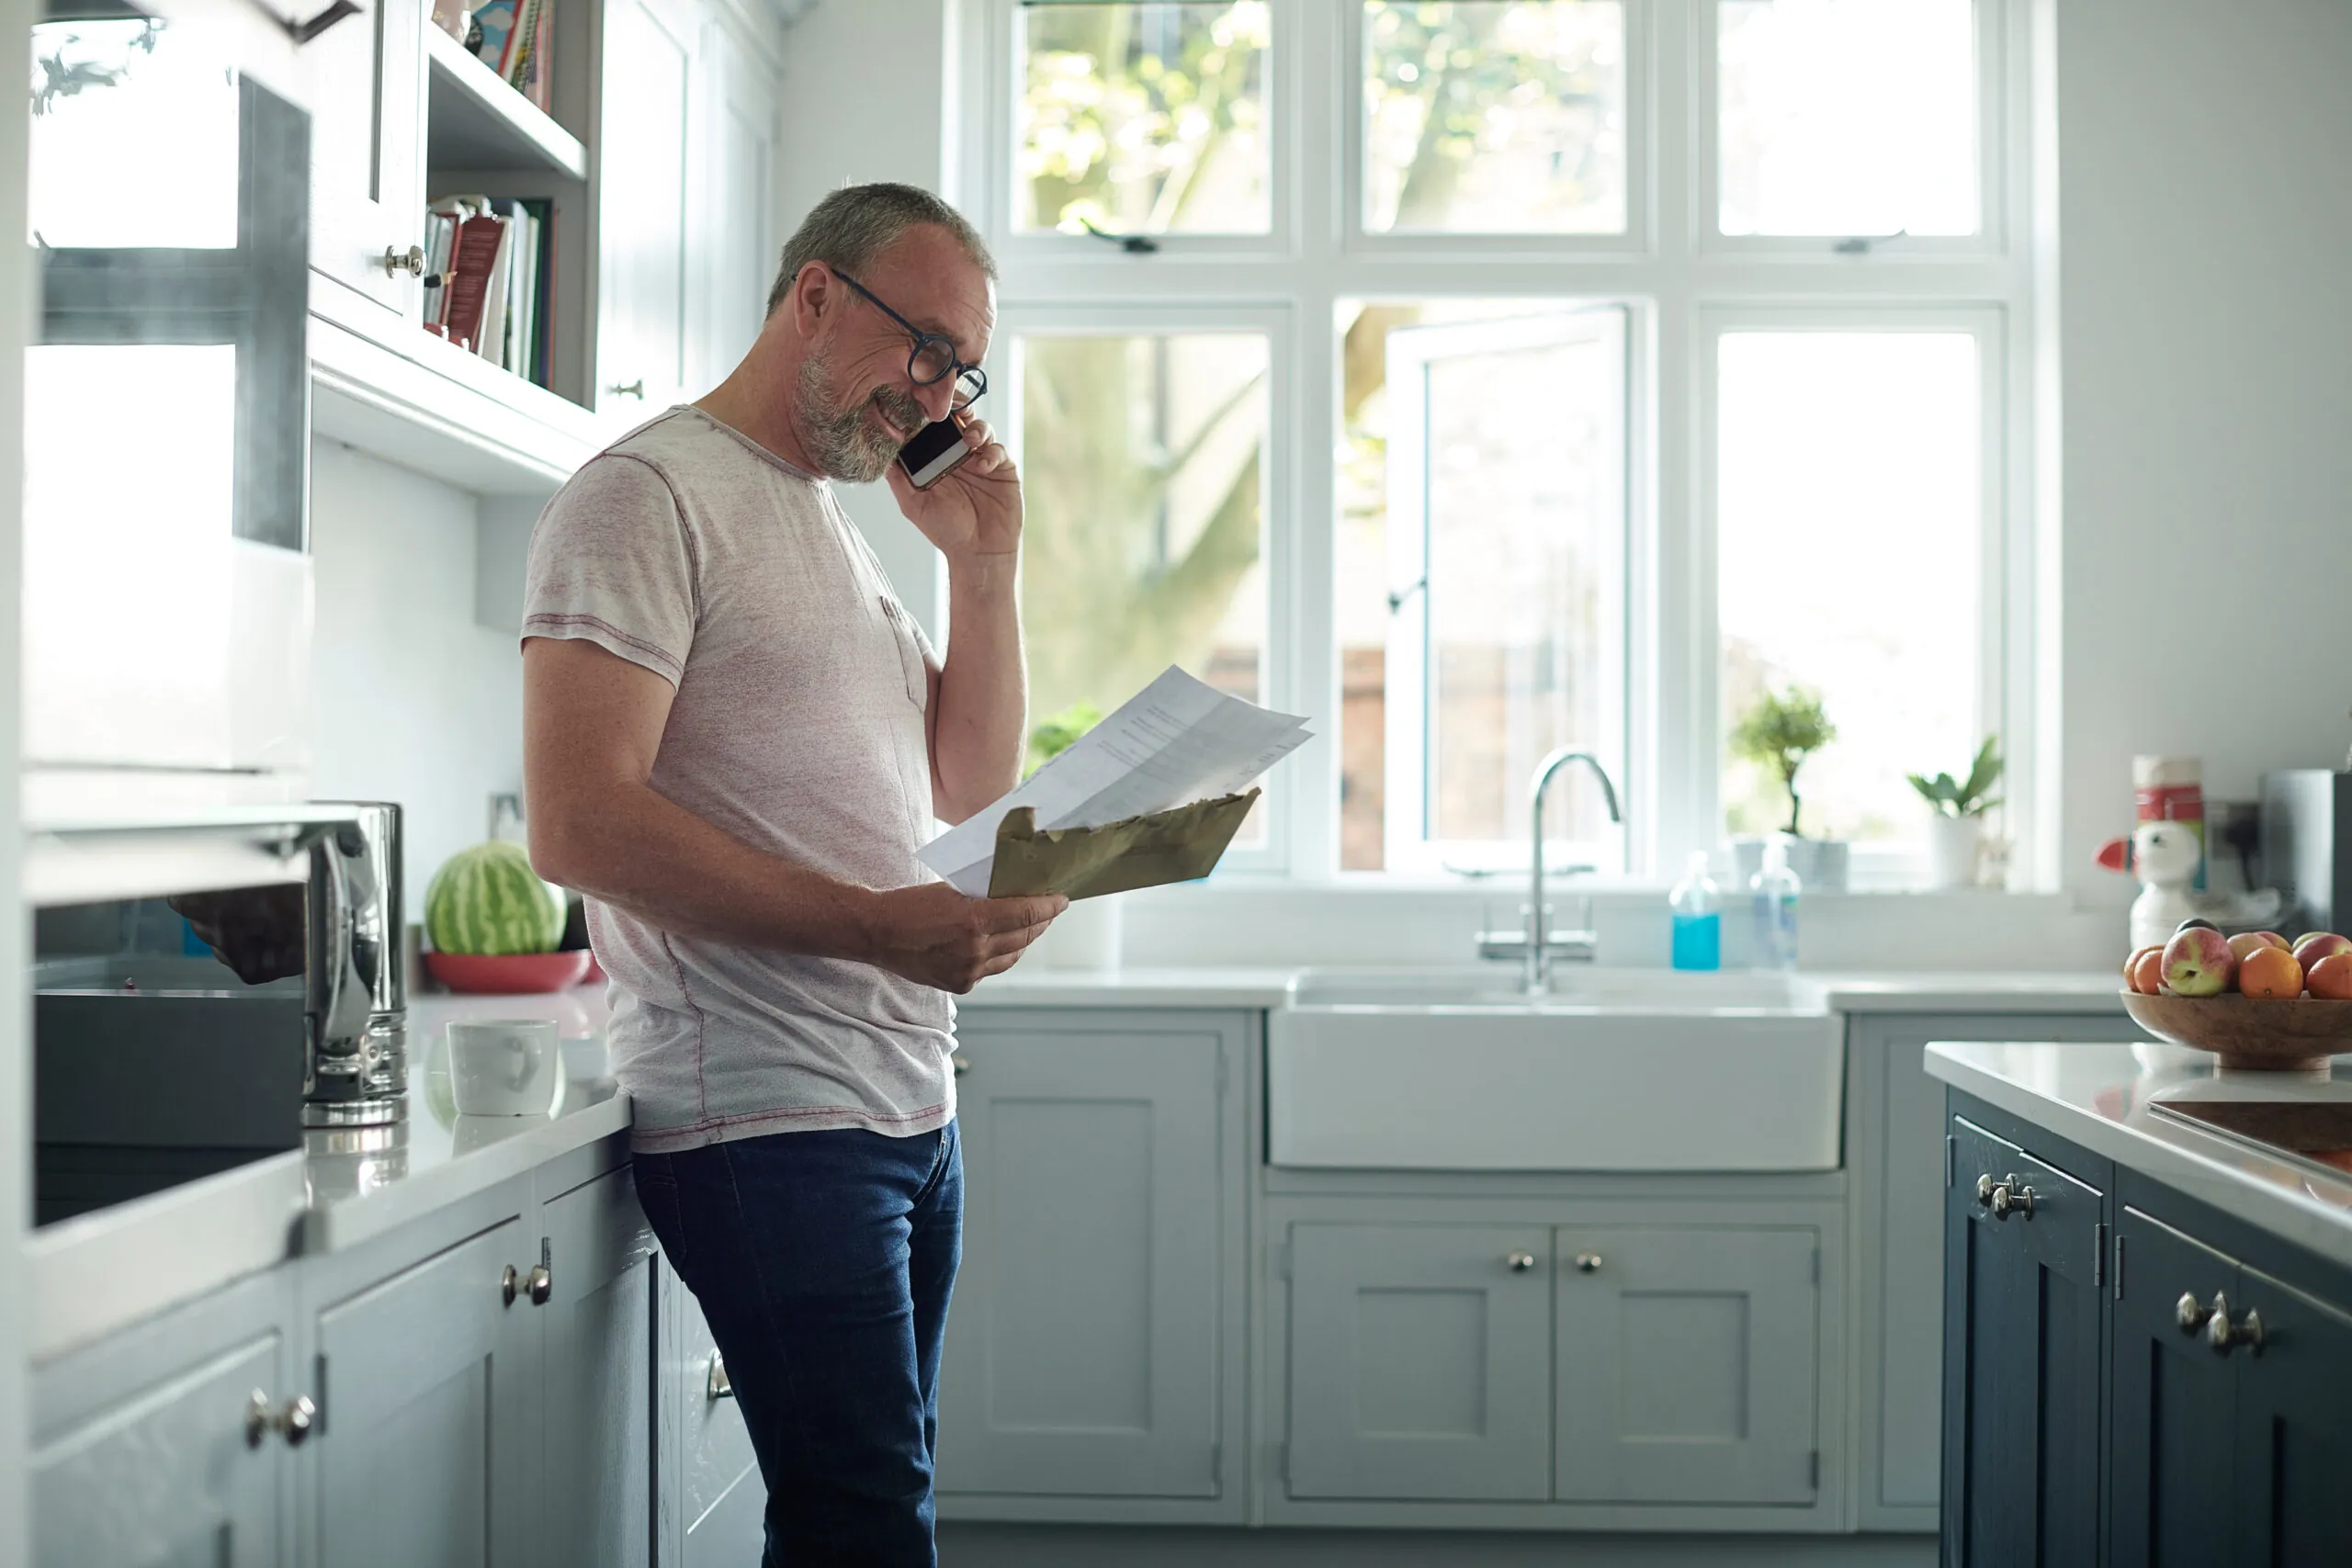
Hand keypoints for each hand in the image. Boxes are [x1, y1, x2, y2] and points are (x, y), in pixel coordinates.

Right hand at [859, 882, 1064, 992]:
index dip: (1050, 906)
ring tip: (1032, 926)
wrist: (878, 934)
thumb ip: (984, 896)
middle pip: (1025, 936)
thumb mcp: (951, 890)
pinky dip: (1001, 955)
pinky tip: (1003, 944)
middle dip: (1042, 921)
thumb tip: (1016, 894)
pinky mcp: (961, 985)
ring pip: (1013, 956)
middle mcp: (975, 949)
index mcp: (974, 920)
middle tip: (1050, 910)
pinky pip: (992, 969)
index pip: (1027, 913)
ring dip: (1025, 940)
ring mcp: (969, 971)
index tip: (1062, 899)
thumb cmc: (911, 904)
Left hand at [884, 414, 1021, 560]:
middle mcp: (959, 454)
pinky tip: (982, 466)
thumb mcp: (914, 505)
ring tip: (968, 439)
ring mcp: (982, 459)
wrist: (978, 553)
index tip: (921, 404)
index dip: (928, 412)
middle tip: (951, 407)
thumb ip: (898, 479)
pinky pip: (998, 449)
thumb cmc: (946, 531)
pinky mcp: (1002, 468)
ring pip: (981, 427)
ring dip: (975, 427)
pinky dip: (991, 452)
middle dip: (956, 407)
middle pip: (959, 418)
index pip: (932, 426)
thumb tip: (880, 454)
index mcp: (937, 458)